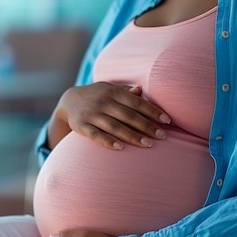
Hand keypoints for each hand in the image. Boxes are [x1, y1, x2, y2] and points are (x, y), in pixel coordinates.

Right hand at [48, 82, 170, 149]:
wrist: (68, 101)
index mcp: (112, 92)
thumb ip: (125, 91)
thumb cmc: (96, 95)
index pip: (136, 102)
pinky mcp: (81, 126)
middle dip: (147, 126)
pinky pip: (96, 135)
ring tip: (148, 144)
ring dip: (132, 136)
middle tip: (163, 136)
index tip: (167, 121)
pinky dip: (108, 141)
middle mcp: (102, 102)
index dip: (152, 111)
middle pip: (128, 116)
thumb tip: (141, 90)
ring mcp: (91, 114)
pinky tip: (120, 148)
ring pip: (115, 127)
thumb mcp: (109, 88)